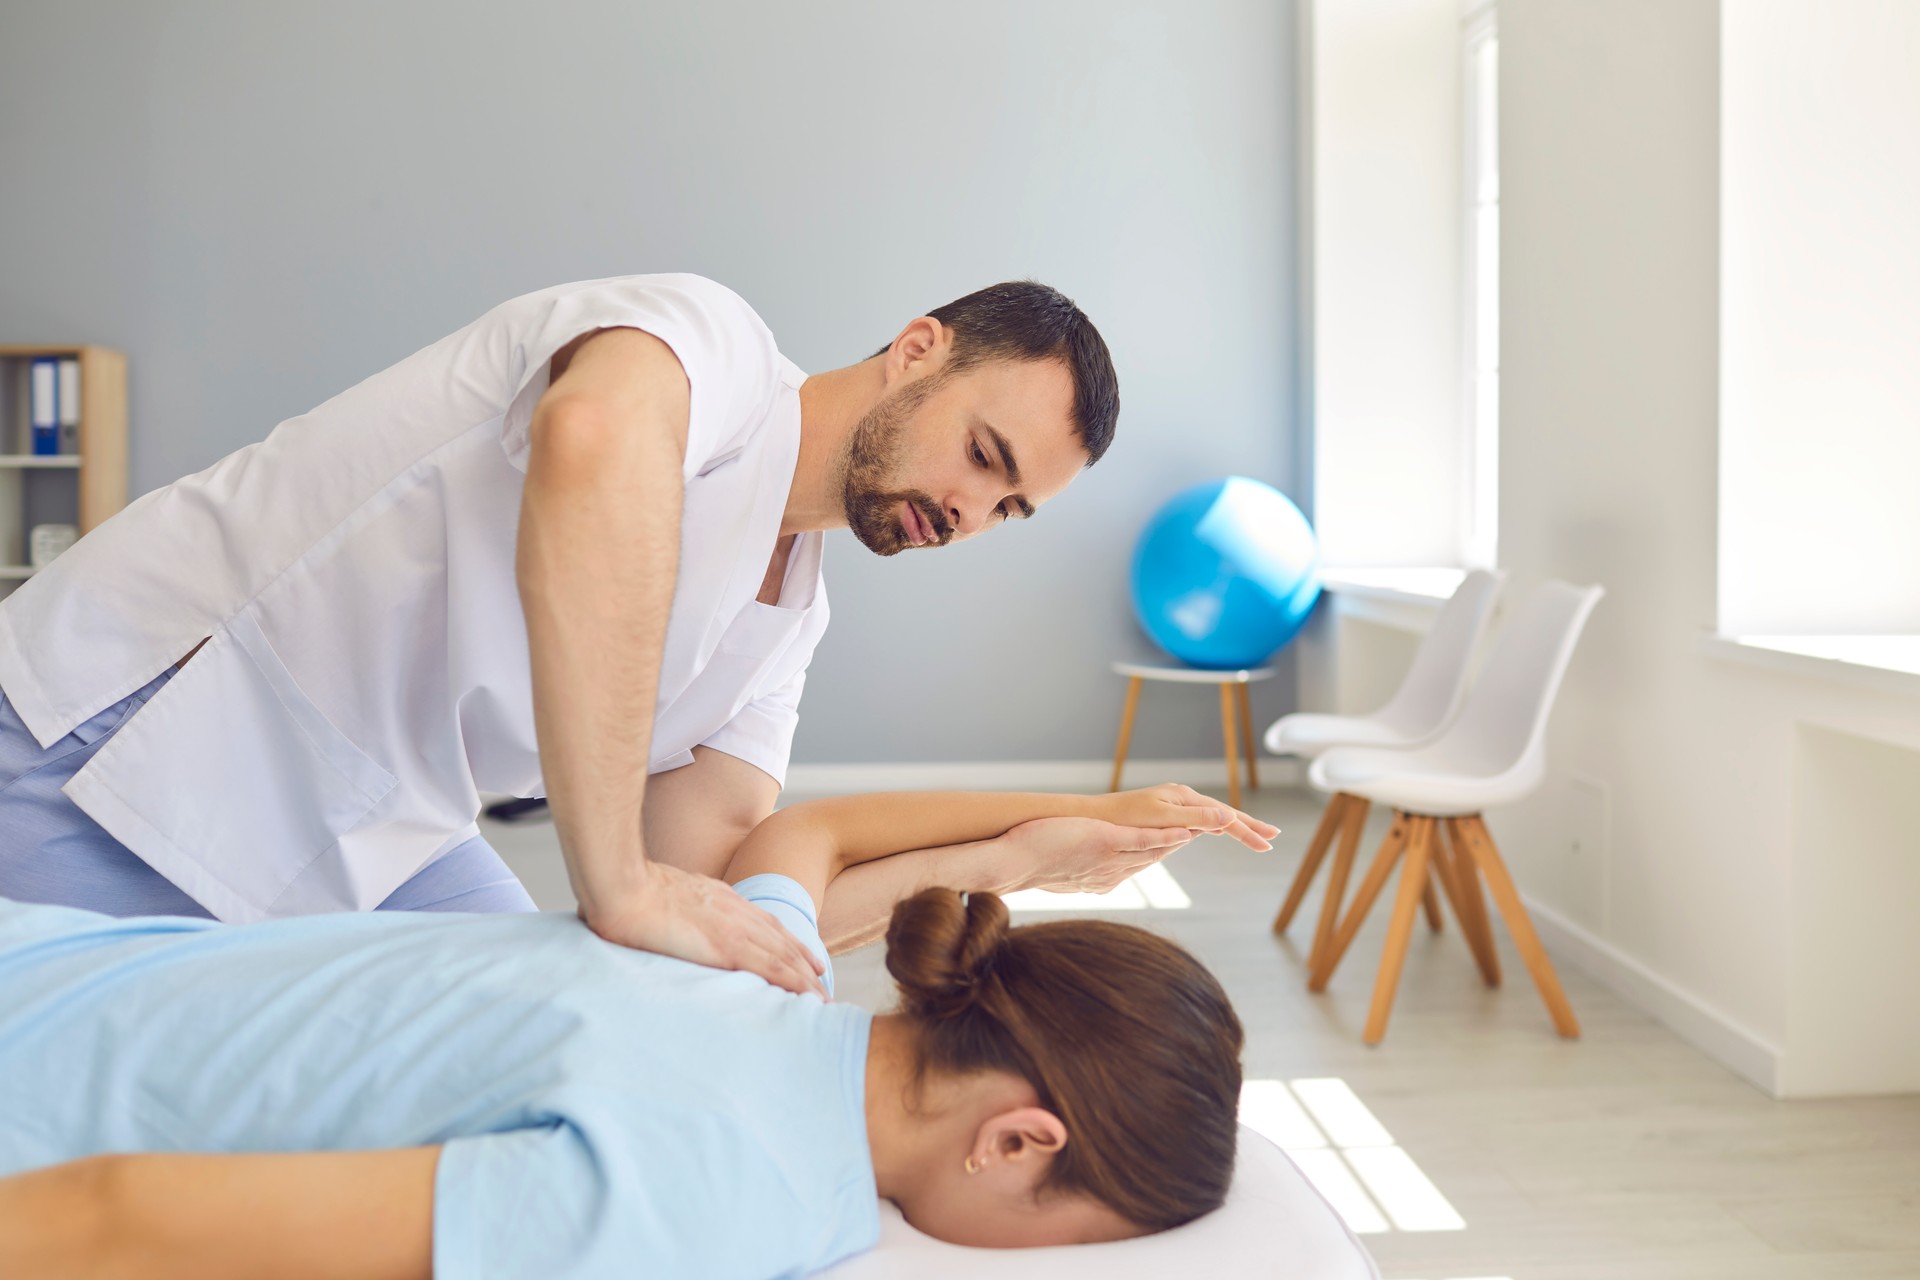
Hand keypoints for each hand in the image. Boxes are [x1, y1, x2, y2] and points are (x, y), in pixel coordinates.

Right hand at [581, 861, 827, 997]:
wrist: (621, 885)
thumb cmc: (626, 891)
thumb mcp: (663, 893)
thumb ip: (676, 908)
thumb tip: (668, 920)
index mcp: (720, 897)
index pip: (762, 923)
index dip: (785, 941)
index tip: (801, 957)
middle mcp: (734, 910)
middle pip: (781, 939)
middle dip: (804, 961)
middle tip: (822, 981)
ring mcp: (733, 928)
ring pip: (784, 956)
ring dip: (806, 977)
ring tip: (822, 997)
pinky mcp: (726, 947)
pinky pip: (770, 967)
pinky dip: (794, 982)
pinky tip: (808, 995)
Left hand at [997, 816, 1197, 895]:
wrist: (1010, 865)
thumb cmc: (1025, 865)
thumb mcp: (1055, 874)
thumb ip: (1070, 873)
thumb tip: (1063, 874)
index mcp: (1102, 880)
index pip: (1140, 864)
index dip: (1162, 852)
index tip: (1182, 838)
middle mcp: (1112, 873)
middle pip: (1154, 858)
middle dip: (1180, 845)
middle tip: (1211, 833)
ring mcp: (1111, 859)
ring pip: (1154, 852)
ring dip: (1182, 840)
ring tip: (1211, 828)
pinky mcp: (1105, 843)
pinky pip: (1142, 842)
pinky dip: (1165, 837)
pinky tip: (1186, 831)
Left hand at [1092, 783, 1277, 850]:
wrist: (1095, 818)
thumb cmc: (1123, 819)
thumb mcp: (1160, 819)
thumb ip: (1194, 819)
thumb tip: (1227, 817)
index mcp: (1184, 798)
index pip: (1225, 815)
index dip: (1248, 829)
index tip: (1268, 842)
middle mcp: (1183, 799)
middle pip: (1224, 813)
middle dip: (1249, 825)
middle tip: (1274, 837)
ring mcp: (1176, 806)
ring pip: (1214, 817)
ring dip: (1236, 825)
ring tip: (1257, 835)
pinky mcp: (1168, 815)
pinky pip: (1201, 821)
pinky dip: (1218, 827)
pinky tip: (1224, 830)